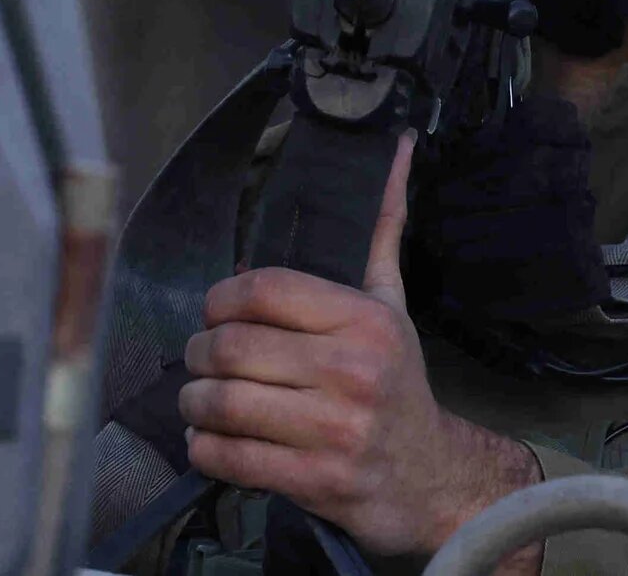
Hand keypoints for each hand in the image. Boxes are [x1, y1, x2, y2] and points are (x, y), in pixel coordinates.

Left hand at [181, 132, 542, 560]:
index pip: (263, 288)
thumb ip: (380, 229)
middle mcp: (351, 371)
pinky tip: (210, 438)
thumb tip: (396, 146)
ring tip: (200, 399)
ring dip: (195, 401)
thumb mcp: (391, 304)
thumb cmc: (397, 384)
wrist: (432, 478)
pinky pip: (229, 457)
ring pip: (223, 403)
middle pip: (233, 346)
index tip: (216, 311)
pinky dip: (204, 446)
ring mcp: (333, 430)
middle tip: (201, 358)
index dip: (220, 298)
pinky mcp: (314, 481)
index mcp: (364, 320)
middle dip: (200, 352)